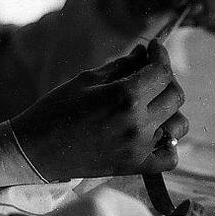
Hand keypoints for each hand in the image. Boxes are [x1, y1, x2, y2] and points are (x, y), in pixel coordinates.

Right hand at [10, 43, 188, 181]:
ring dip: (169, 110)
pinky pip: (170, 157)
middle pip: (175, 95)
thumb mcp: (86, 79)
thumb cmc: (56, 110)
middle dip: (165, 79)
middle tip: (149, 74)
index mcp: (124, 96)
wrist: (36, 150)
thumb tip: (144, 54)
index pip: (162, 71)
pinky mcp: (134, 167)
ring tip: (150, 105)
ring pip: (178, 124)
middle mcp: (137, 123)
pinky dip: (169, 145)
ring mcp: (138, 148)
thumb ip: (121, 66)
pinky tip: (155, 134)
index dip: (160, 55)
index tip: (153, 48)